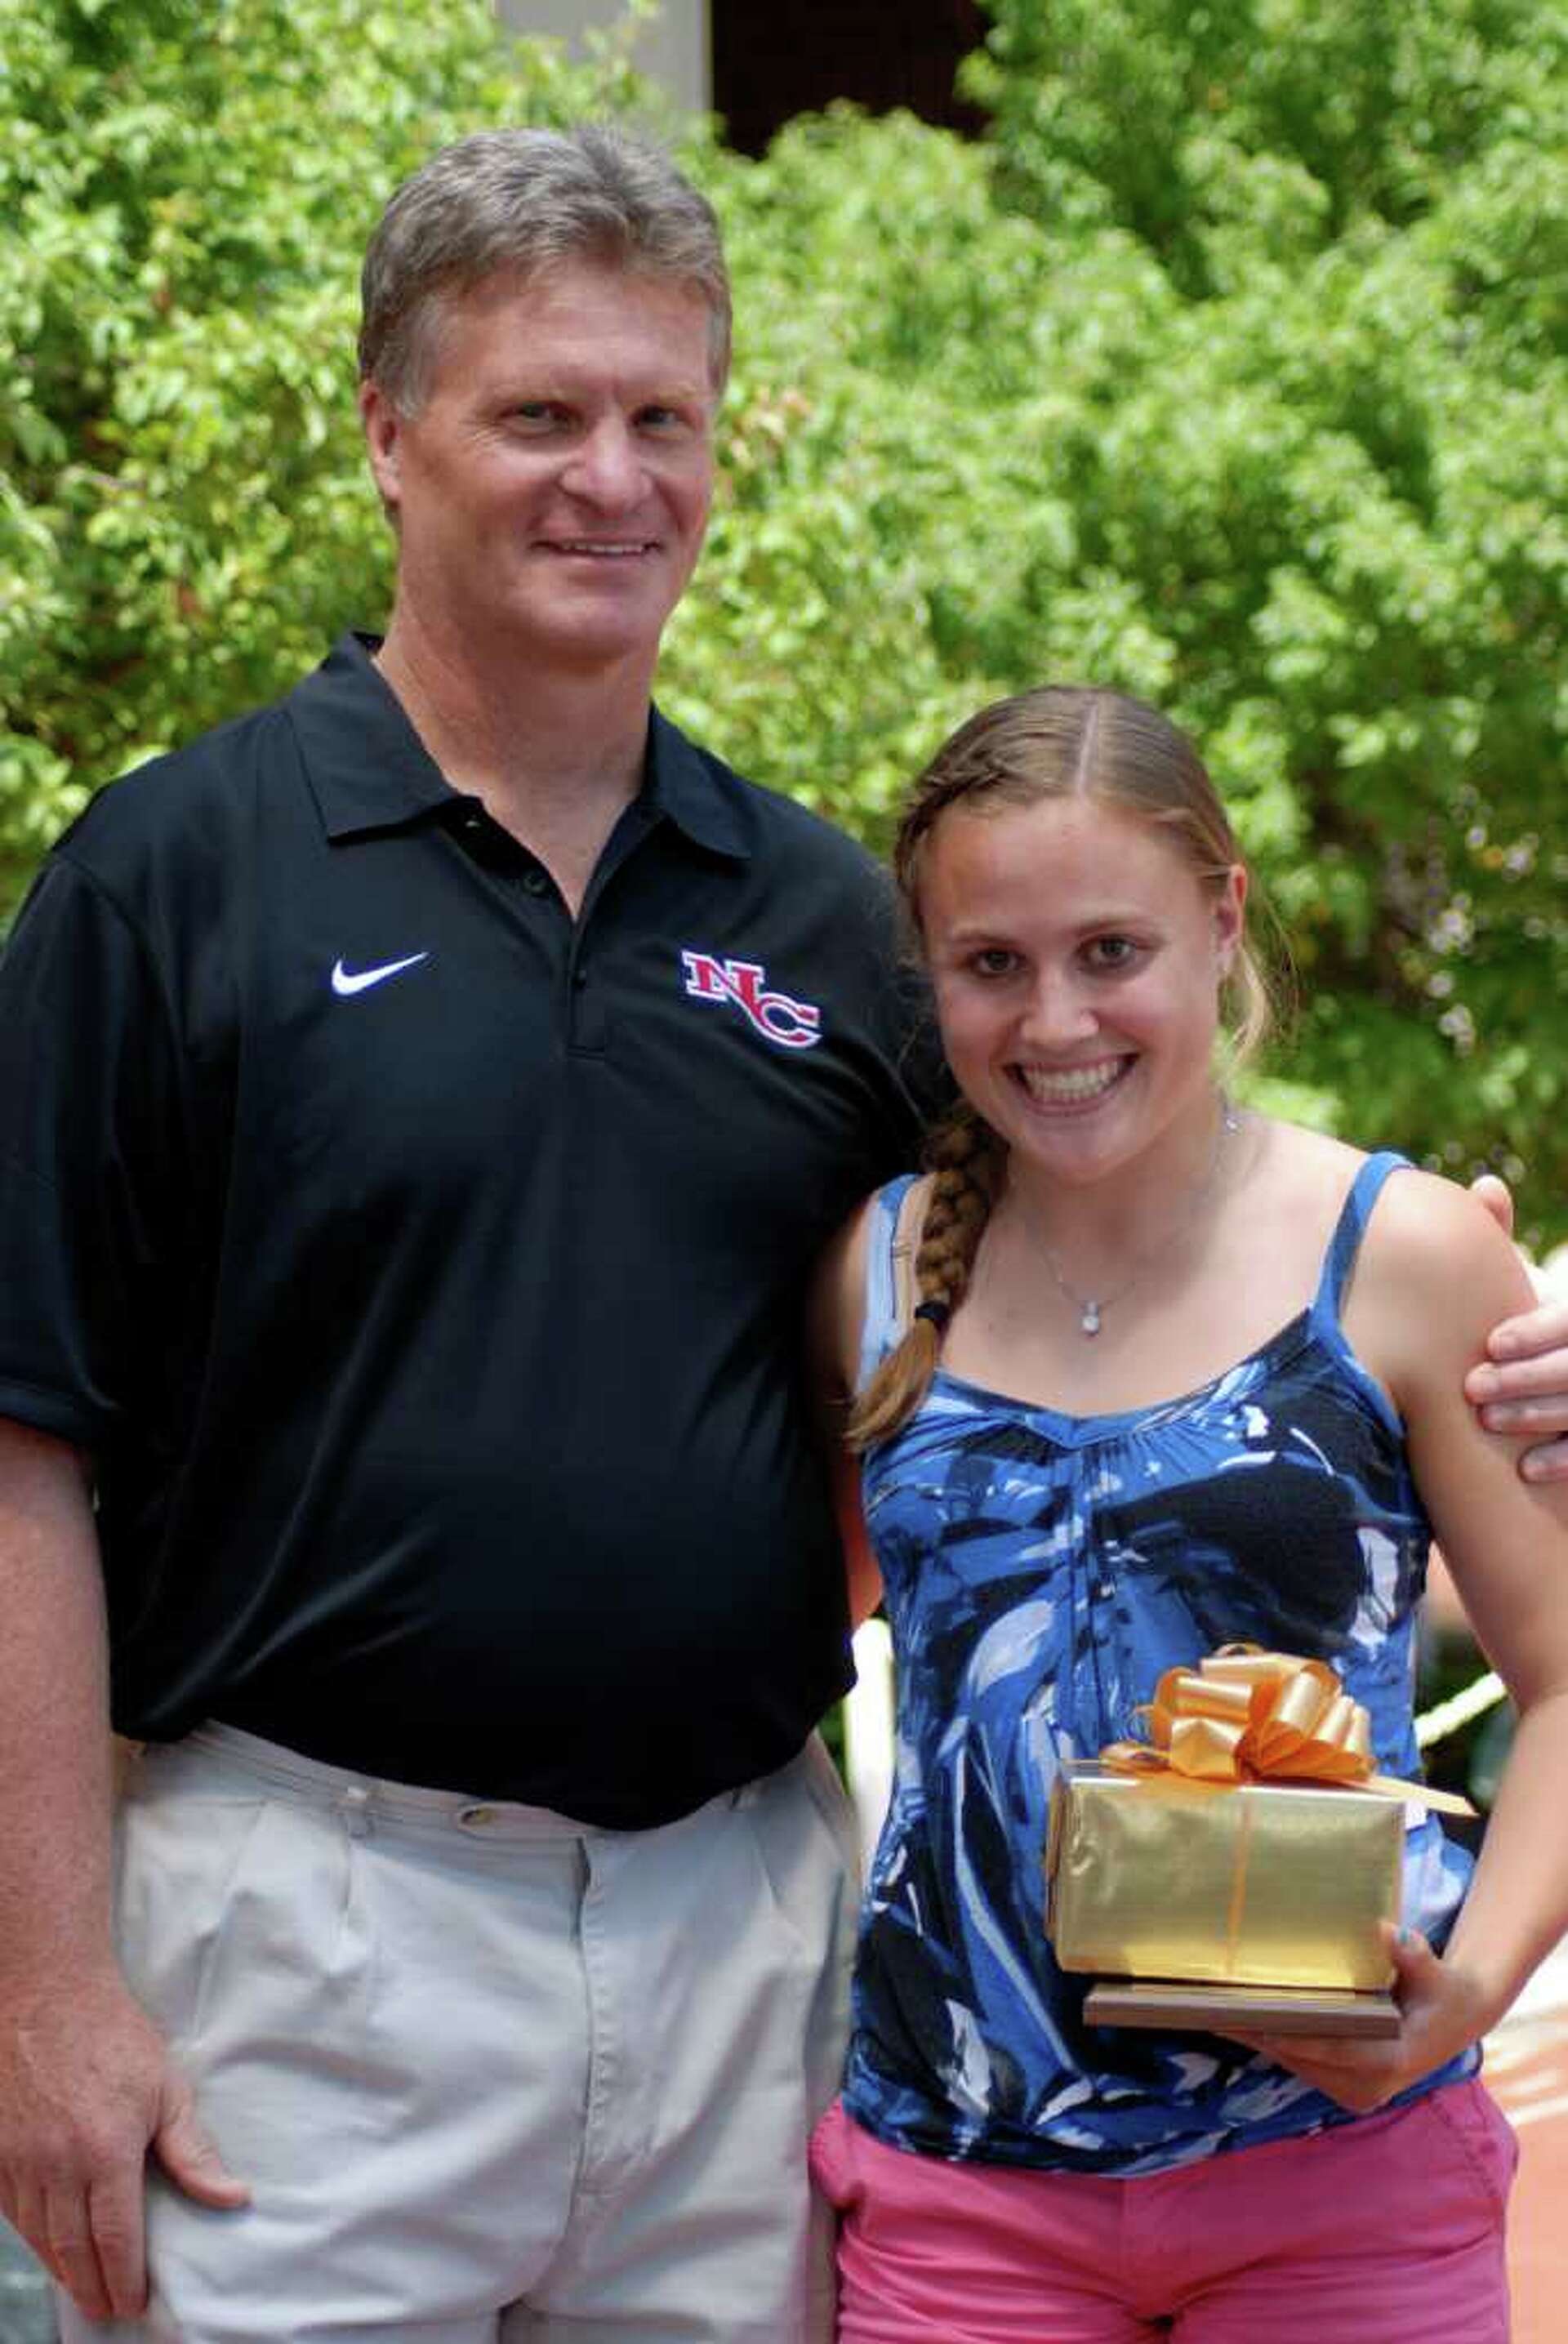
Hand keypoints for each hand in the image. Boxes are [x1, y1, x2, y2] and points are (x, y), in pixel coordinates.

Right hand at [0, 1967, 247, 2319]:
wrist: (47, 1995)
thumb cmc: (114, 2037)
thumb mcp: (168, 2087)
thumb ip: (194, 2152)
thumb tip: (232, 2198)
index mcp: (105, 2151)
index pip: (115, 2239)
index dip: (126, 2280)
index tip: (136, 2303)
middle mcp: (56, 2165)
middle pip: (73, 2251)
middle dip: (94, 2288)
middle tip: (112, 2308)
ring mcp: (18, 2161)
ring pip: (38, 2239)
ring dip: (63, 2271)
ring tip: (86, 2286)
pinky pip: (12, 2214)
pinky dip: (32, 2240)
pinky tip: (51, 2248)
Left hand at [1224, 1928, 1491, 2114]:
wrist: (1456, 2019)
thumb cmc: (1443, 1990)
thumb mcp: (1435, 1971)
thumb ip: (1414, 1955)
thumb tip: (1389, 1933)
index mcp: (1394, 2060)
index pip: (1336, 2050)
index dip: (1296, 2037)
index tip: (1259, 2023)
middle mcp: (1371, 2085)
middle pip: (1307, 2059)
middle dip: (1264, 2035)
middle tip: (1217, 2010)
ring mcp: (1357, 2091)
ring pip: (1299, 2065)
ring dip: (1262, 2040)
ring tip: (1217, 2013)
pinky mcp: (1346, 2087)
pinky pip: (1303, 2064)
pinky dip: (1275, 2043)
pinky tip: (1241, 2022)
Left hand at [1466, 1173, 1567, 1482]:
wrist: (1553, 1395)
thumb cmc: (1538, 1330)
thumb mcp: (1533, 1285)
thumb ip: (1508, 1239)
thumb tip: (1485, 1186)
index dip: (1538, 1331)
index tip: (1491, 1344)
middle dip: (1527, 1377)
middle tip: (1473, 1388)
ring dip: (1539, 1415)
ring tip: (1488, 1420)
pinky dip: (1565, 1459)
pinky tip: (1528, 1469)